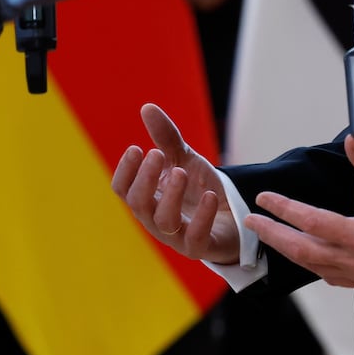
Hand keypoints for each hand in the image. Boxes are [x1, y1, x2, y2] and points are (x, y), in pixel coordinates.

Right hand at [112, 103, 240, 264]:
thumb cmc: (197, 188)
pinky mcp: (199, 247)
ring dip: (171, 195)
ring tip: (181, 172)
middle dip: (145, 178)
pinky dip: (202, 217)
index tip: (136, 148)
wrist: (230, 217)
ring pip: (164, 221)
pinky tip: (210, 196)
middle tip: (157, 154)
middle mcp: (154, 218)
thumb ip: (166, 137)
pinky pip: (196, 238)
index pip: (122, 189)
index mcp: (146, 197)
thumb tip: (147, 107)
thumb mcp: (183, 159)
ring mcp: (176, 235)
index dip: (125, 171)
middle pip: (138, 203)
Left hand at [246, 136, 353, 290]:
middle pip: (304, 252)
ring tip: (272, 237)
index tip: (265, 198)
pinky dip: (314, 265)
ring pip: (316, 268)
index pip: (313, 222)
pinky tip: (309, 255)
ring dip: (290, 252)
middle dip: (274, 236)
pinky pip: (334, 277)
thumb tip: (351, 140)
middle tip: (251, 221)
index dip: (285, 208)